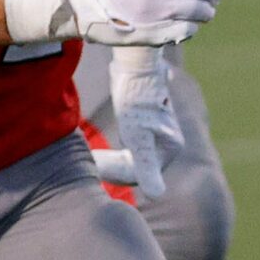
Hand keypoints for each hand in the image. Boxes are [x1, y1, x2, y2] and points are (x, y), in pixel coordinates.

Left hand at [89, 43, 183, 198]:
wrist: (136, 63)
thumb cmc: (137, 100)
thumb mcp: (138, 137)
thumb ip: (146, 168)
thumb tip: (158, 196)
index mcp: (171, 148)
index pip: (140, 175)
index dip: (113, 174)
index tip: (91, 165)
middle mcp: (168, 143)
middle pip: (136, 167)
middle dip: (111, 168)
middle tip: (88, 162)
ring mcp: (158, 133)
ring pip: (131, 157)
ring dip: (111, 161)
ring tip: (90, 157)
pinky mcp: (146, 122)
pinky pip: (129, 146)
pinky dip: (113, 150)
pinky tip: (97, 148)